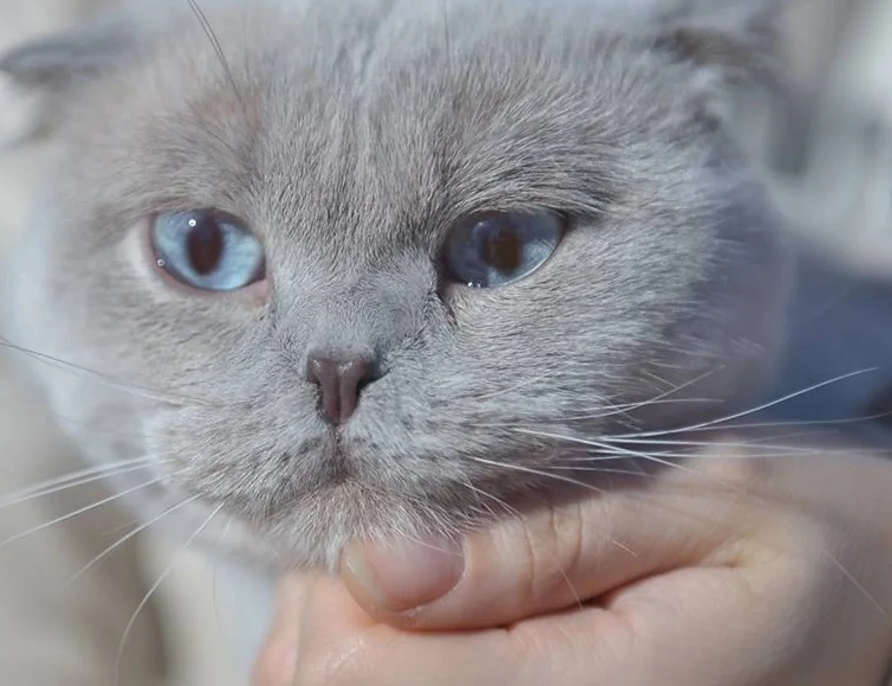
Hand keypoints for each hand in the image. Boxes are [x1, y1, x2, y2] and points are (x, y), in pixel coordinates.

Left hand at [253, 436, 891, 684]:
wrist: (871, 602)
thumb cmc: (799, 535)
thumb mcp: (697, 503)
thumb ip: (538, 546)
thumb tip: (371, 565)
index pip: (358, 675)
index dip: (340, 593)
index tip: (392, 528)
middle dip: (334, 612)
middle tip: (408, 542)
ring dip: (345, 638)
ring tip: (421, 579)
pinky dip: (371, 657)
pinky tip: (421, 619)